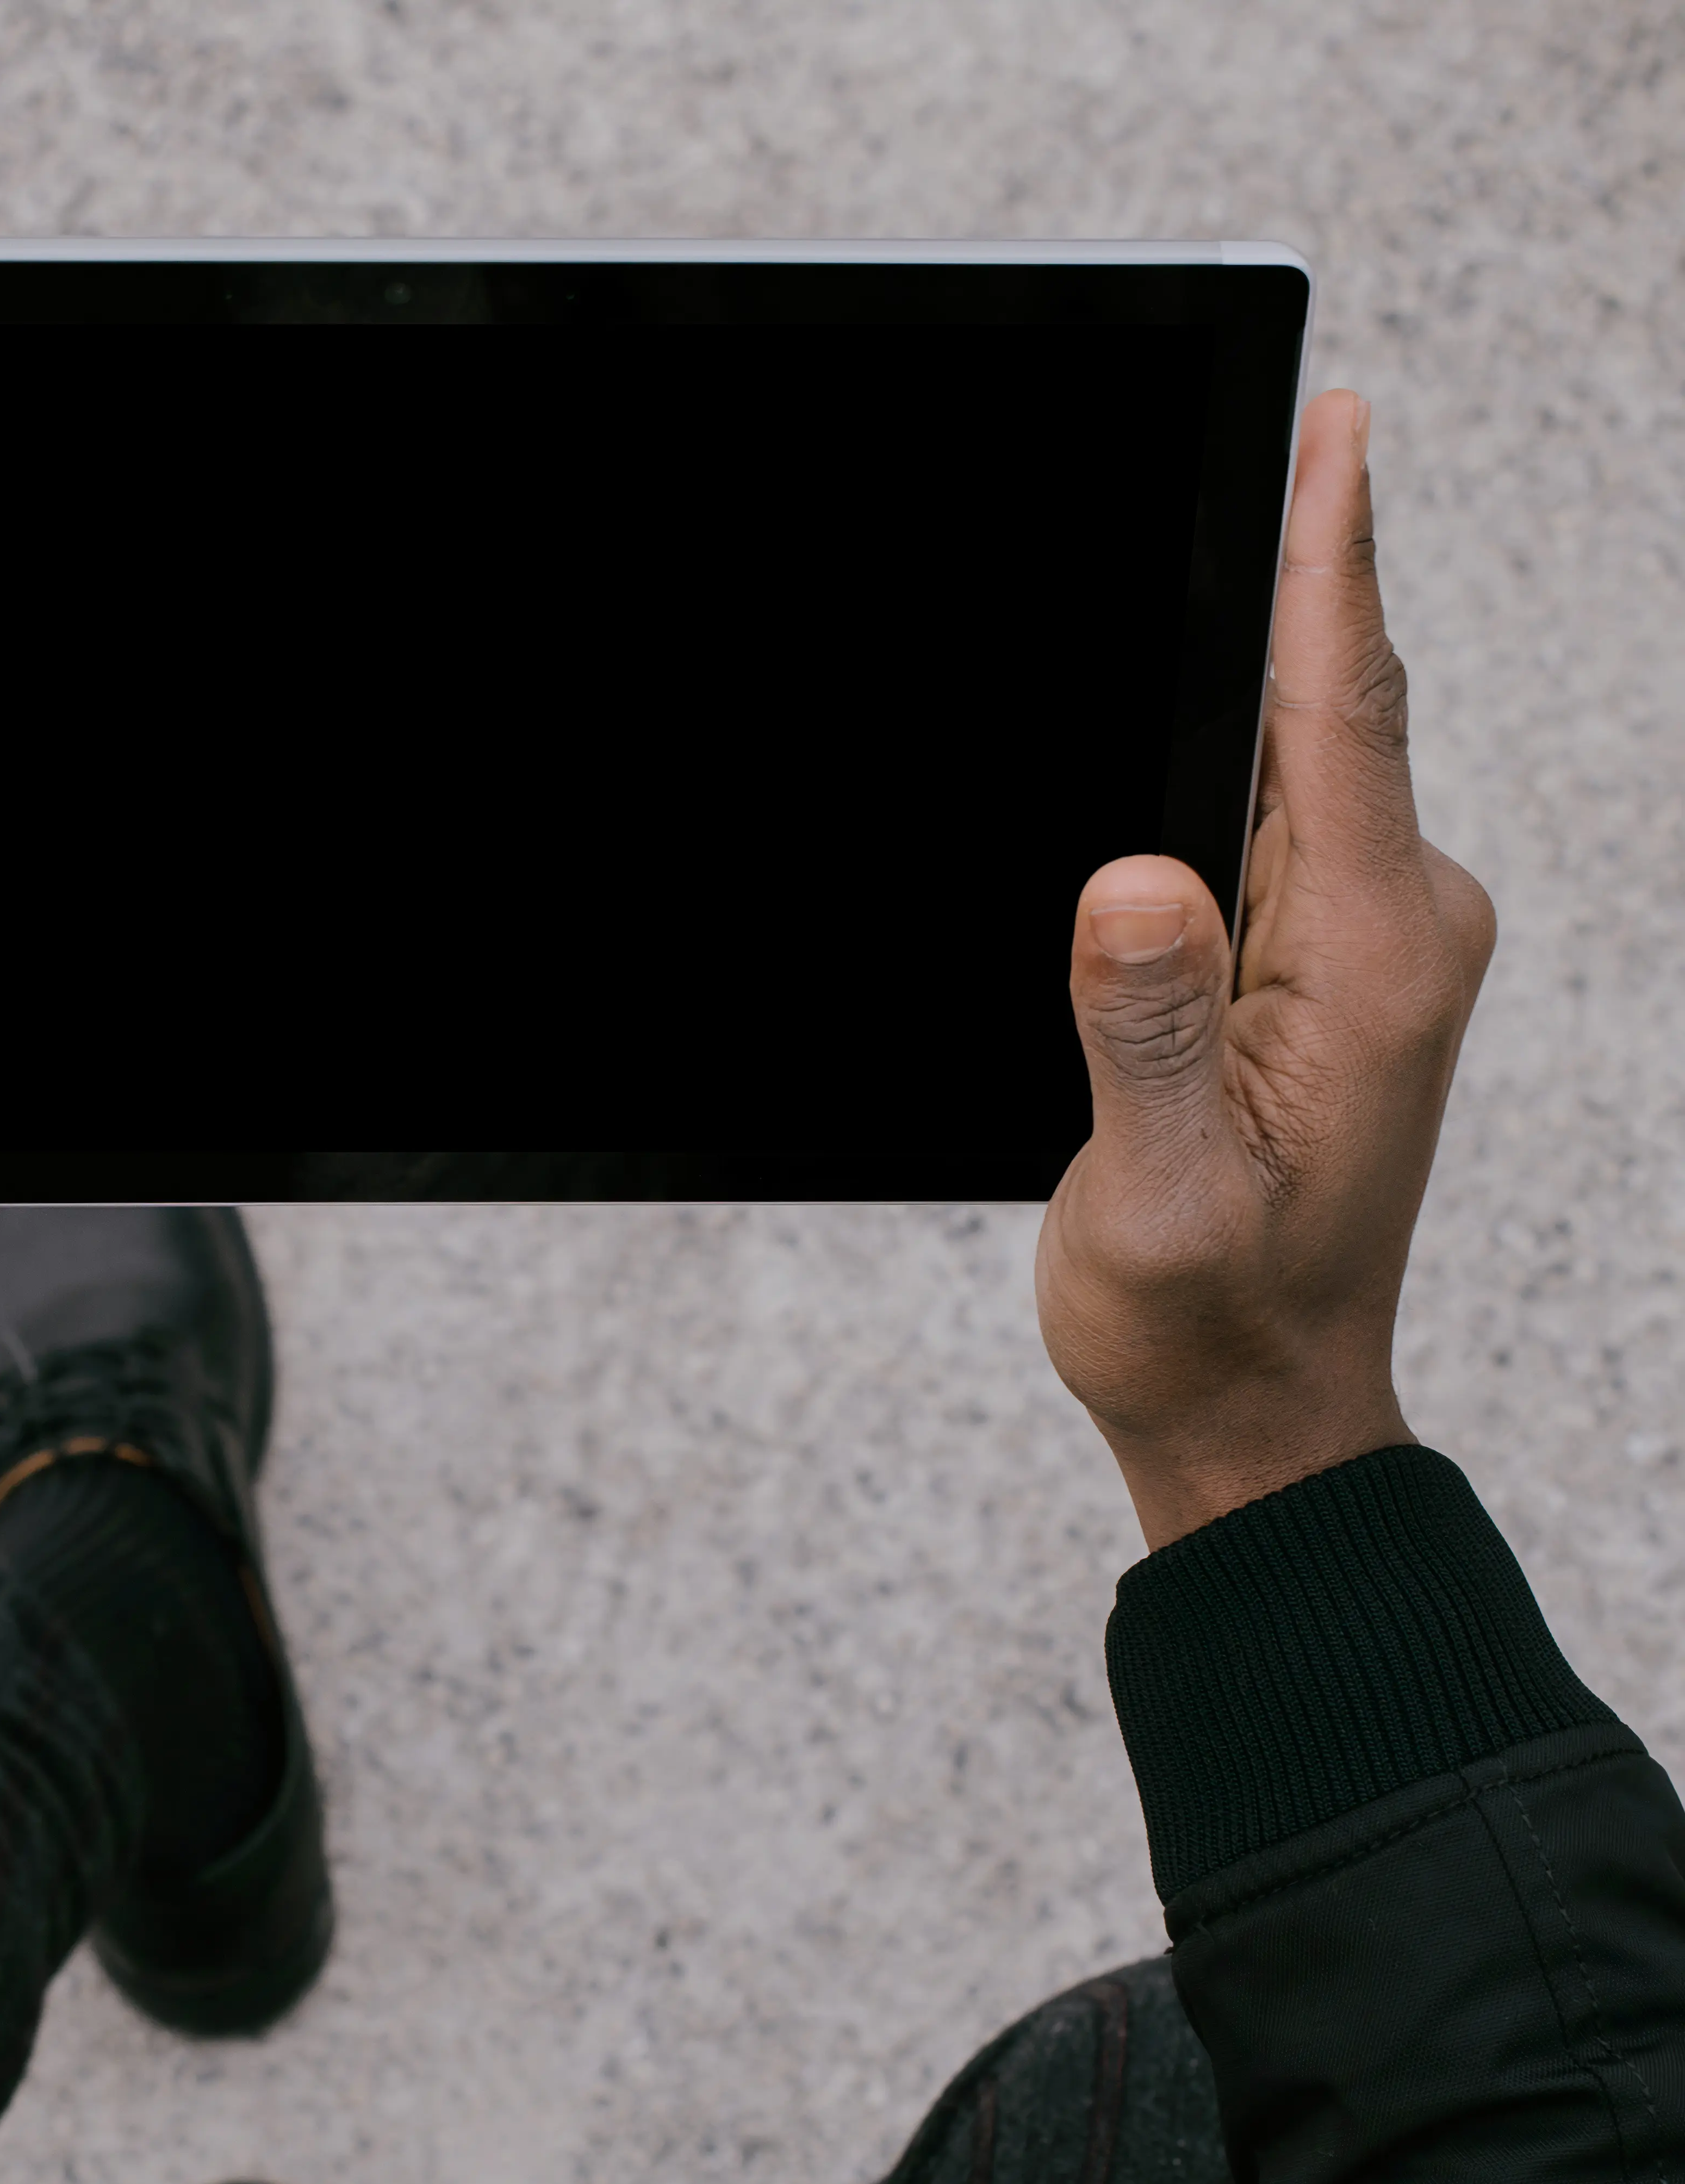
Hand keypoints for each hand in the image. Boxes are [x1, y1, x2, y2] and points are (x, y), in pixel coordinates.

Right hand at [1033, 390, 1498, 1551]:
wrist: (1259, 1417)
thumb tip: (1137, 878)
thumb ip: (1144, 1036)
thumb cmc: (1206, 1325)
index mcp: (1369, 963)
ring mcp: (1369, 949)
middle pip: (1328, 711)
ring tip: (1180, 569)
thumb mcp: (1156, 1197)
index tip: (1334, 417)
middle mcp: (1396, 932)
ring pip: (1298, 765)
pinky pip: (1279, 829)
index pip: (1347, 714)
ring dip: (1241, 680)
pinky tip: (1172, 752)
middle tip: (1222, 441)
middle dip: (1276, 579)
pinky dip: (1226, 772)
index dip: (1330, 558)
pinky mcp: (1327, 975)